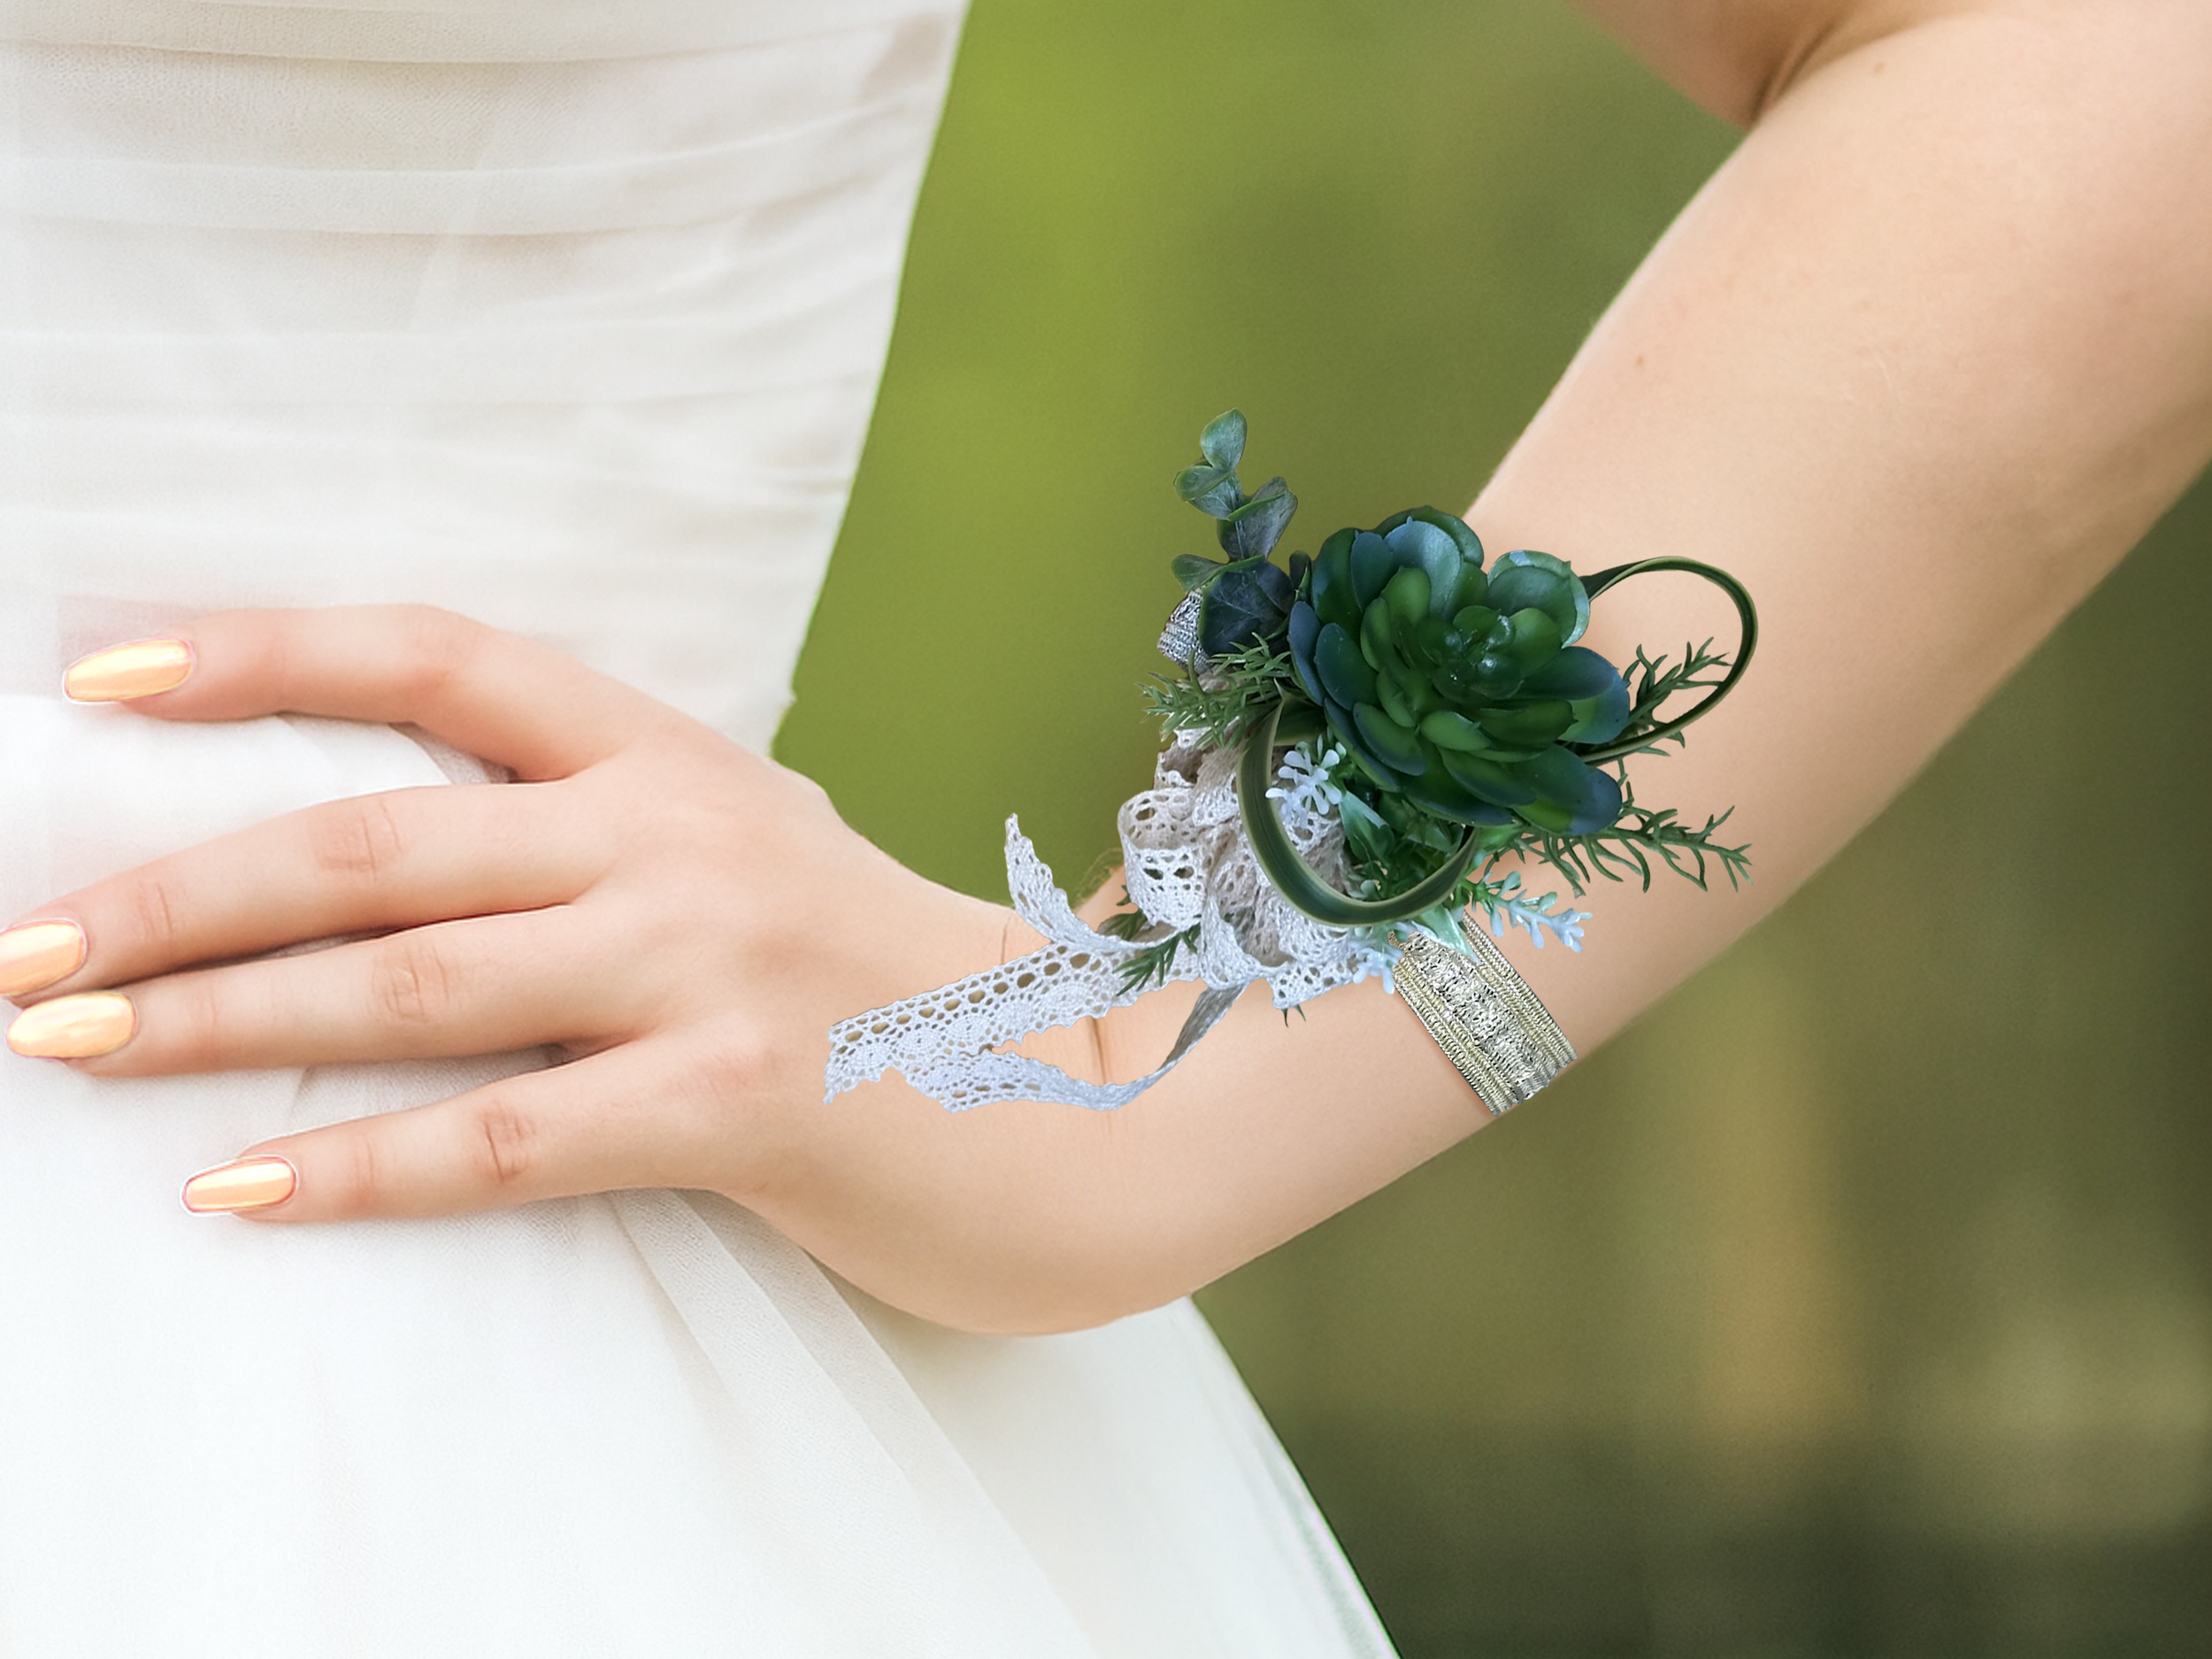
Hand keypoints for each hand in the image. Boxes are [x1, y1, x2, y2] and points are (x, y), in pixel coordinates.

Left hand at [1, 606, 1008, 1222]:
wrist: (1084, 1092)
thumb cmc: (882, 986)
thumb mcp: (748, 857)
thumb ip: (598, 836)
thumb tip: (386, 857)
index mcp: (672, 755)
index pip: (439, 658)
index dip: (261, 653)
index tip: (96, 673)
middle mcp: (682, 834)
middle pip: (379, 838)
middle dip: (173, 891)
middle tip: (20, 952)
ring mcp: (716, 961)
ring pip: (418, 980)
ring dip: (219, 1019)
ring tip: (68, 1049)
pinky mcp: (743, 1098)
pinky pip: (513, 1136)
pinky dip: (365, 1166)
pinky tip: (240, 1189)